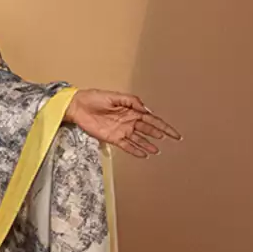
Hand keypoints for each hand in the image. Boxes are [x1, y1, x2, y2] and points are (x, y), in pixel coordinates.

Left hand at [63, 89, 180, 157]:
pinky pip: (126, 146)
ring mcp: (121, 131)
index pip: (152, 119)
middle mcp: (129, 121)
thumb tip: (146, 111)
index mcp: (132, 110)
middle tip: (170, 140)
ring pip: (139, 140)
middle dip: (160, 134)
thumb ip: (133, 102)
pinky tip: (143, 155)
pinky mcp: (112, 138)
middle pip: (148, 130)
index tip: (174, 133)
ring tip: (157, 151)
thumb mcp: (116, 96)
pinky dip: (135, 150)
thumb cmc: (95, 98)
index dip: (164, 126)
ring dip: (148, 145)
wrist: (78, 106)